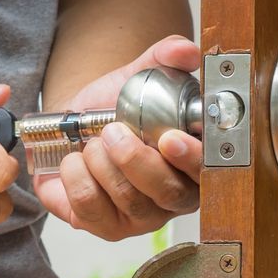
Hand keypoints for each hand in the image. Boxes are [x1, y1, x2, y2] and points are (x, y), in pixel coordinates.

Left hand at [38, 35, 202, 240]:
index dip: (192, 159)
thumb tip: (185, 50)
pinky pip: (91, 210)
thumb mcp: (136, 78)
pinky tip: (74, 160)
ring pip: (129, 201)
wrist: (71, 127)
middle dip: (136, 162)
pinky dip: (75, 178)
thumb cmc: (113, 110)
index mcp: (193, 163)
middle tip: (112, 132)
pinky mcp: (105, 226)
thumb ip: (163, 60)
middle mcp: (173, 196)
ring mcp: (140, 217)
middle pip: (168, 193)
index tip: (170, 139)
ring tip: (92, 141)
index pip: (207, 172)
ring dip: (102, 165)